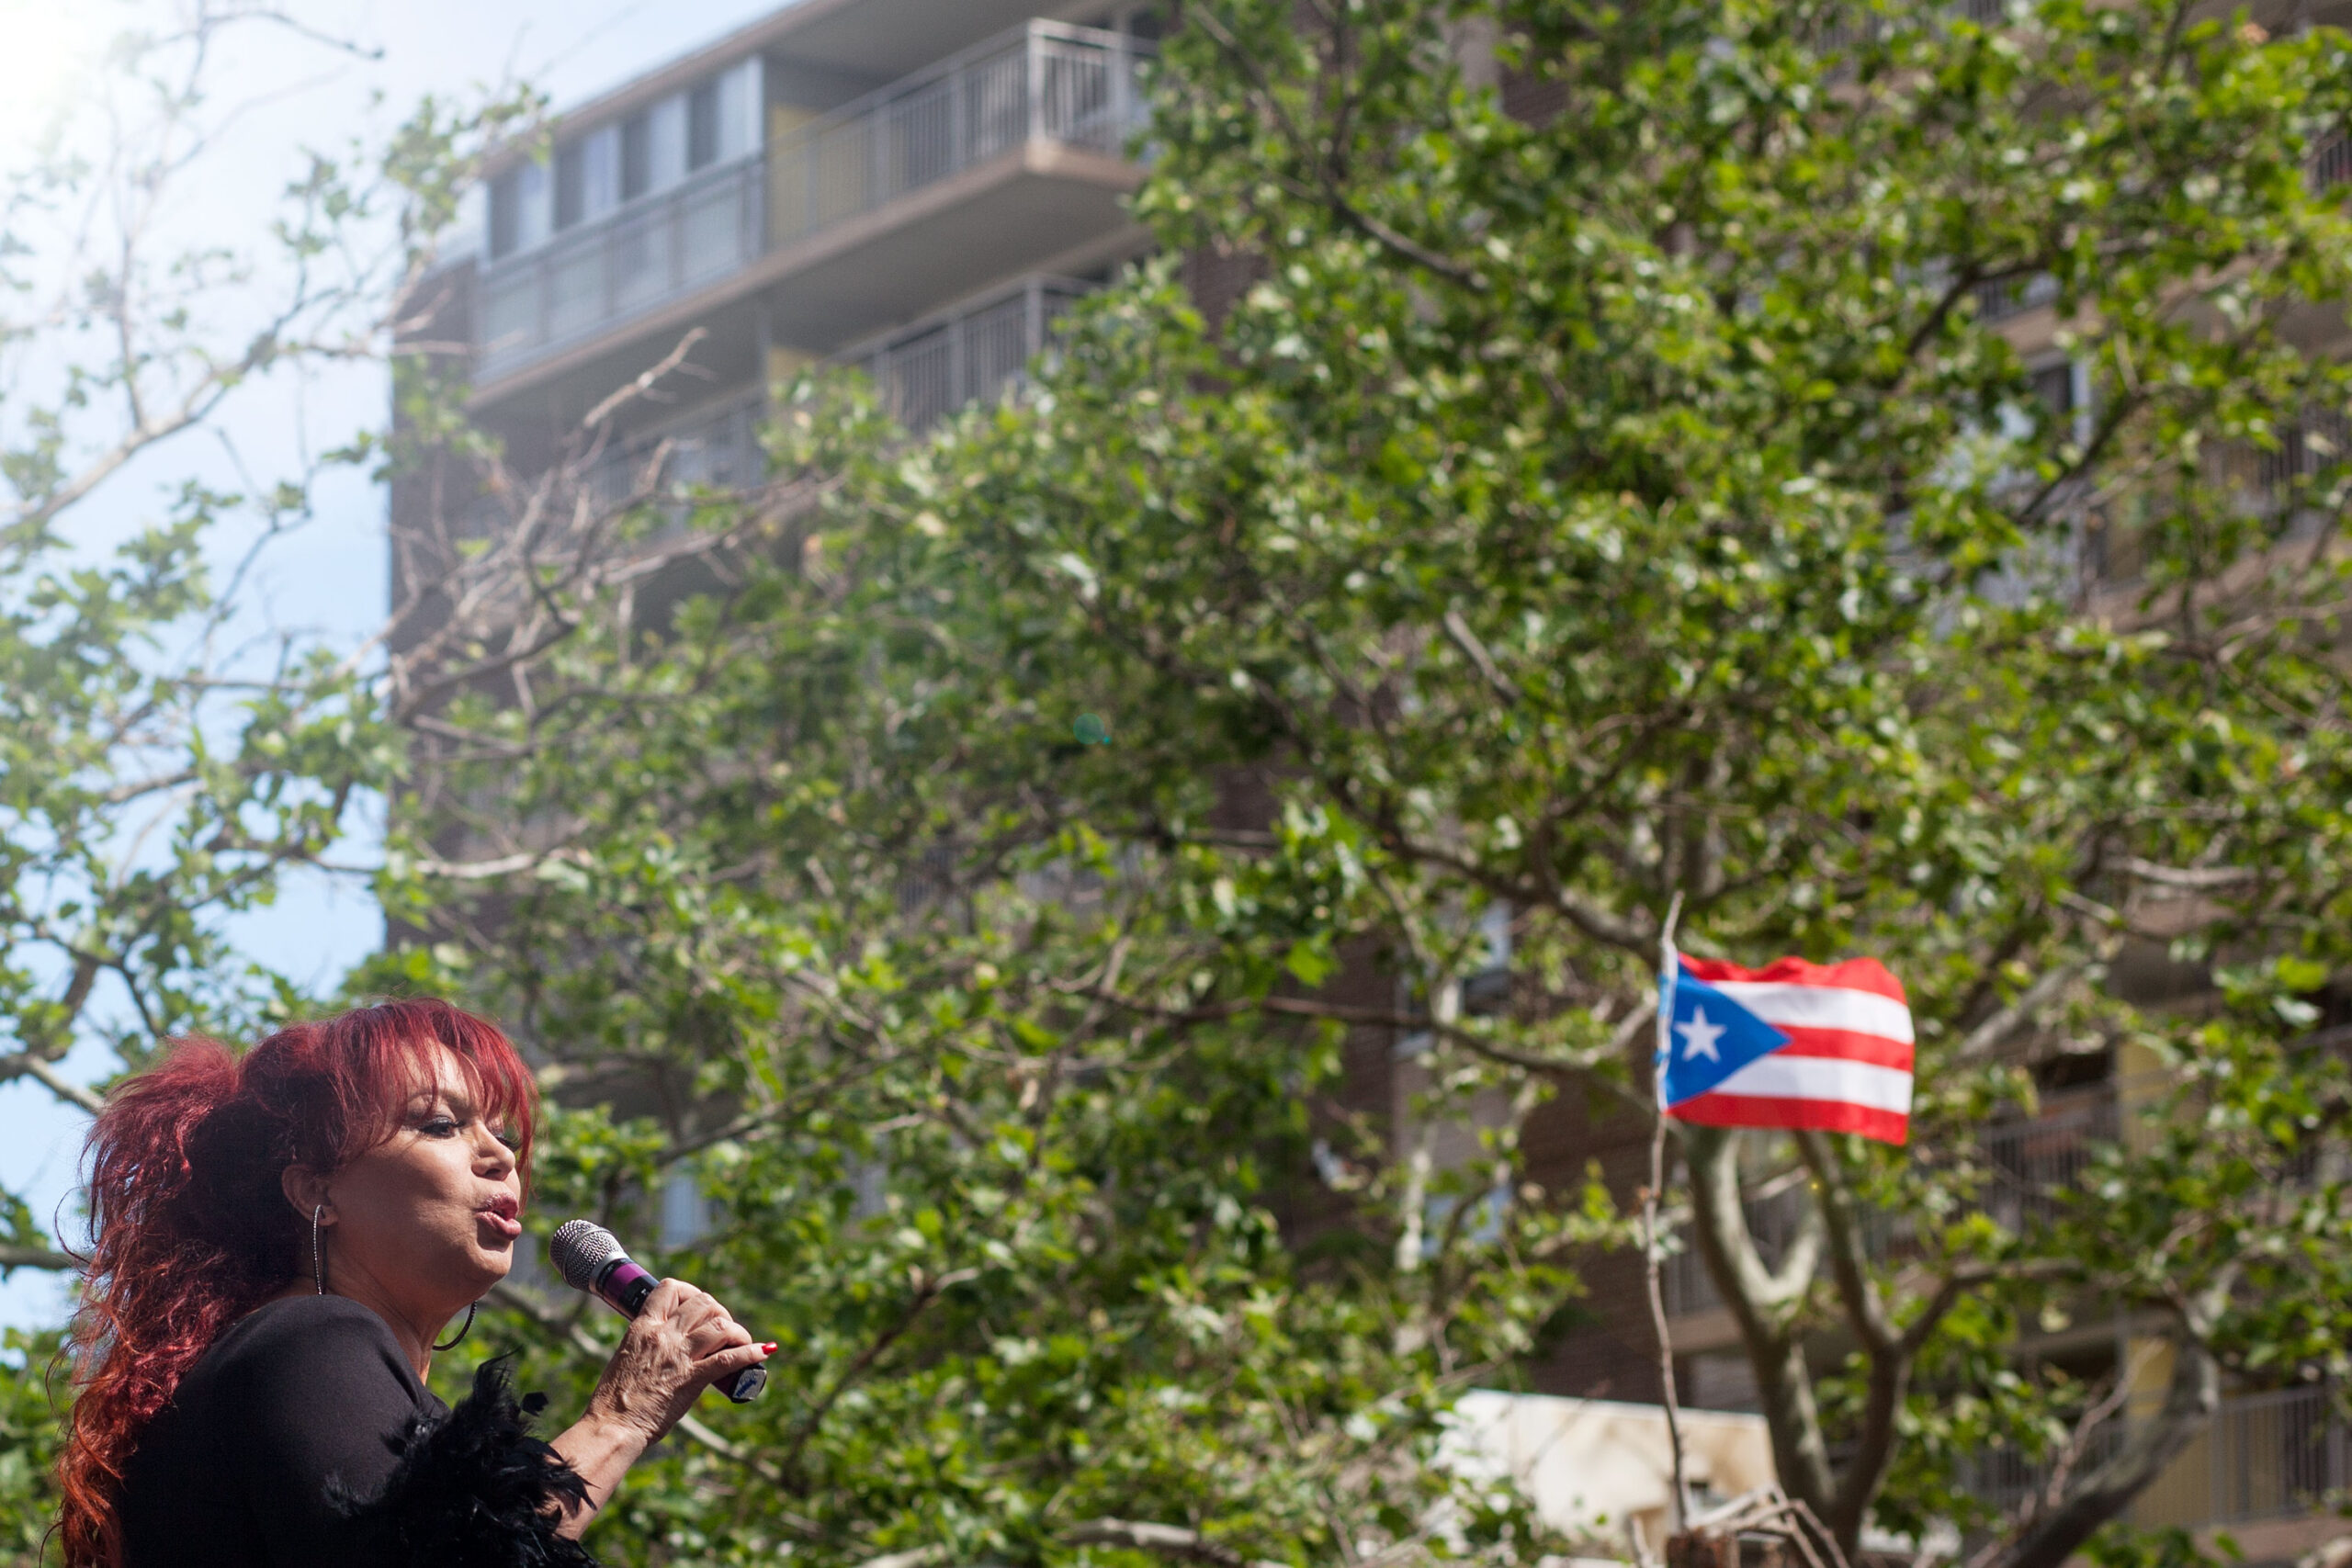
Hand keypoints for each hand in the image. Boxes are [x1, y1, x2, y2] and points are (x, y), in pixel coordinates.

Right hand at [583, 1278, 772, 1443]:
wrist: (612, 1427)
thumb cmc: (613, 1401)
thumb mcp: (626, 1358)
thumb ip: (646, 1347)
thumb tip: (664, 1348)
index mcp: (642, 1327)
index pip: (670, 1288)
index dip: (691, 1292)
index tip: (698, 1306)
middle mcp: (663, 1335)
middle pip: (704, 1303)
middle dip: (719, 1311)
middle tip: (723, 1329)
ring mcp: (679, 1356)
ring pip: (720, 1325)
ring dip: (738, 1331)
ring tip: (741, 1341)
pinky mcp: (692, 1379)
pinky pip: (729, 1359)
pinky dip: (751, 1353)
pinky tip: (764, 1352)